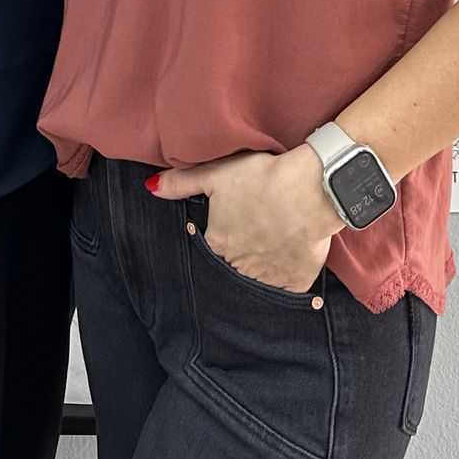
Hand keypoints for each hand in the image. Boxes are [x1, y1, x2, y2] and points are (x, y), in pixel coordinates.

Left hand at [148, 147, 340, 295]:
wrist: (307, 190)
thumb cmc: (260, 178)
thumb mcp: (215, 173)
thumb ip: (181, 183)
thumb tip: (151, 188)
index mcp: (218, 243)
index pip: (214, 243)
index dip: (225, 228)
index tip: (238, 215)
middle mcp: (239, 266)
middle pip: (236, 260)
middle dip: (244, 246)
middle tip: (259, 222)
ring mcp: (268, 279)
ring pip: (261, 273)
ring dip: (265, 259)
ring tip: (276, 232)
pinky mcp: (296, 283)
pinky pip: (289, 284)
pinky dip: (290, 271)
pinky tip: (293, 249)